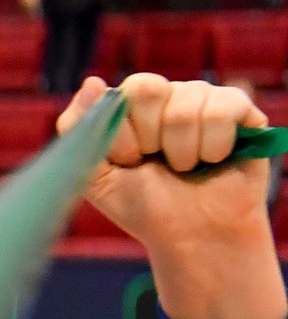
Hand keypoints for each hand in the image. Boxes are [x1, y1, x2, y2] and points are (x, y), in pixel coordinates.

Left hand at [56, 75, 285, 318]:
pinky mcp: (239, 108)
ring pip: (185, 108)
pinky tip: (214, 160)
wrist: (193, 237)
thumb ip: (79, 127)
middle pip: (148, 88)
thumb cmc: (144, 205)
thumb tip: (91, 81)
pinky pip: (222, 110)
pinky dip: (214, 147)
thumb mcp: (97, 174)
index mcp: (127, 105)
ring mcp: (202, 97)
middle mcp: (165, 94)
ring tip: (186, 167)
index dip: (123, 135)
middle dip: (149, 138)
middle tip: (156, 162)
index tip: (129, 162)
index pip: (117, 94)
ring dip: (182, 152)